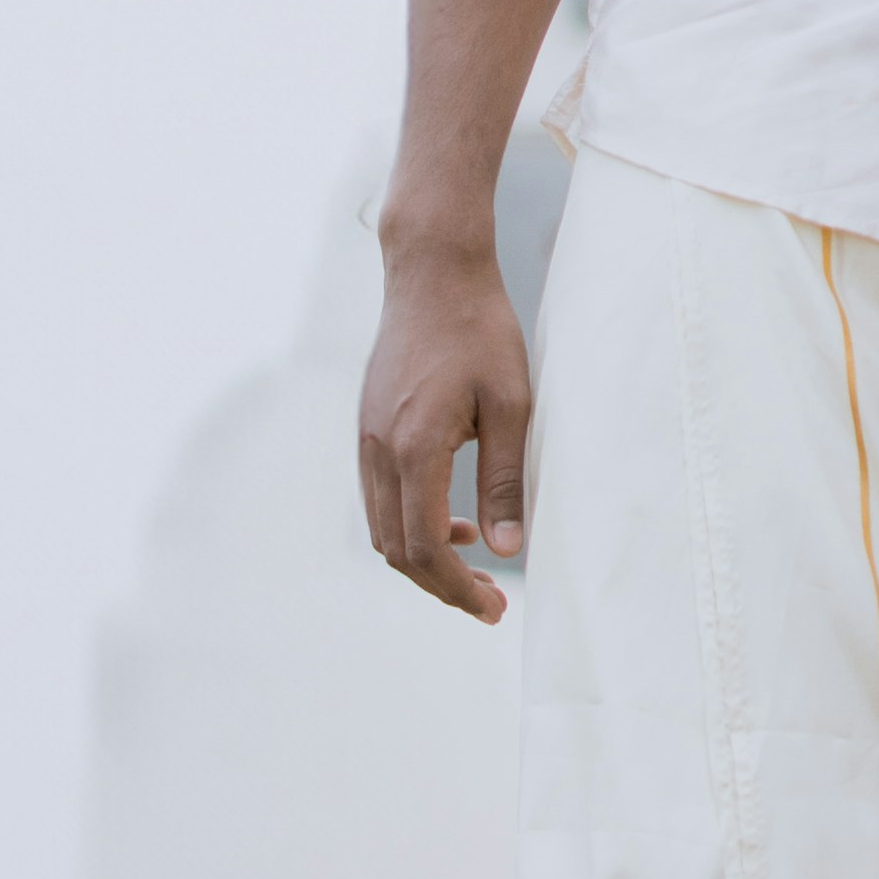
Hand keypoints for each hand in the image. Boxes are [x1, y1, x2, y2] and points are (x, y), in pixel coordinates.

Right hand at [356, 228, 532, 619]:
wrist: (432, 270)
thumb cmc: (480, 329)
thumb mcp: (512, 402)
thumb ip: (507, 479)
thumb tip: (506, 548)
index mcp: (413, 447)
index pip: (424, 547)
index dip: (457, 589)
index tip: (494, 608)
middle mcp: (378, 449)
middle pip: (395, 550)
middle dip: (440, 585)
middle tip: (488, 601)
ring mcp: (365, 438)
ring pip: (381, 528)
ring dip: (422, 557)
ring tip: (472, 562)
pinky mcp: (367, 426)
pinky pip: (378, 497)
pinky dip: (408, 523)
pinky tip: (449, 517)